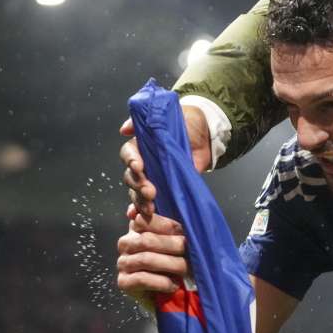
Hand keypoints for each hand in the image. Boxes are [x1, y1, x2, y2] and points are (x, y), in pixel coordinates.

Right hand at [116, 204, 188, 304]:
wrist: (170, 292)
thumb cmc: (177, 261)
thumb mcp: (178, 240)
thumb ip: (172, 225)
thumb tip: (161, 214)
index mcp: (138, 227)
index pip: (144, 219)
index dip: (164, 224)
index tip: (181, 230)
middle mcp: (127, 242)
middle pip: (147, 240)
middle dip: (173, 245)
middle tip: (190, 251)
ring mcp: (123, 262)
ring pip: (146, 259)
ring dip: (170, 264)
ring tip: (186, 269)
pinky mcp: (124, 282)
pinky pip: (141, 279)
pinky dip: (161, 282)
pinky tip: (174, 284)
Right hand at [120, 103, 211, 217]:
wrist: (207, 134)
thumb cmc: (187, 123)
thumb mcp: (169, 116)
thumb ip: (147, 121)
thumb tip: (125, 129)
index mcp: (141, 145)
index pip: (128, 154)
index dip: (131, 160)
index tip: (139, 165)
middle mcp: (144, 162)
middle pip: (131, 177)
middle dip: (138, 185)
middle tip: (150, 191)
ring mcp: (154, 177)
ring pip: (137, 192)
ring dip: (140, 201)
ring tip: (150, 207)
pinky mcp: (165, 189)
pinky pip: (149, 202)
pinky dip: (142, 211)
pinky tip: (141, 216)